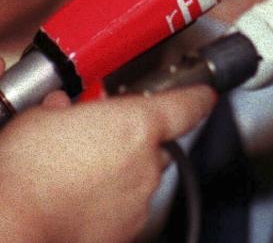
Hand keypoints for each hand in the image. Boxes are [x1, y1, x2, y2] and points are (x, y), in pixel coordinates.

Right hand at [0, 84, 214, 242]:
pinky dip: (108, 206)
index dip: (196, 97)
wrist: (8, 229)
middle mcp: (147, 164)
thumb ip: (62, 109)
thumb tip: (61, 107)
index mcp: (138, 125)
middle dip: (133, 142)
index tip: (202, 94)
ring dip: (120, 175)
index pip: (188, 105)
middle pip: (156, 146)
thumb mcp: (39, 121)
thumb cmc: (22, 177)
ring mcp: (138, 202)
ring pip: (140, 179)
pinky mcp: (124, 234)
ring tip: (77, 176)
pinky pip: (125, 210)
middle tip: (97, 141)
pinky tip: (76, 203)